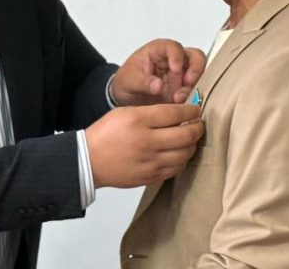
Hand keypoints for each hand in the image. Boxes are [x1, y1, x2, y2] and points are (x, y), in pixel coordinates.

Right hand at [85, 104, 203, 187]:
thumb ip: (151, 112)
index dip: (191, 111)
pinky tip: (180, 153)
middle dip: (198, 128)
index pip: (175, 114)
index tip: (196, 110)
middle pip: (186, 135)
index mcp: (139, 121)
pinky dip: (182, 159)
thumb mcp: (124, 112)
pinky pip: (176, 169)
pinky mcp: (151, 177)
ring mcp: (150, 162)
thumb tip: (177, 114)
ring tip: (191, 139)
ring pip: (185, 154)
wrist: (89, 161)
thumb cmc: (106, 133)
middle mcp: (147, 142)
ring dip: (192, 145)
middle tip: (199, 124)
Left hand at [111, 39, 205, 105]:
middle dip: (195, 69)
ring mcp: (182, 74)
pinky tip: (183, 106)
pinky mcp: (185, 89)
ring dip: (194, 86)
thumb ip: (143, 82)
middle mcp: (174, 59)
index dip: (177, 57)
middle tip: (189, 83)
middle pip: (195, 56)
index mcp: (159, 50)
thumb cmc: (127, 81)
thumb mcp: (129, 80)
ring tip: (180, 98)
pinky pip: (196, 90)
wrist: (126, 97)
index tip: (175, 70)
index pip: (173, 47)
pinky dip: (193, 97)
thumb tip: (158, 86)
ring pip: (199, 74)